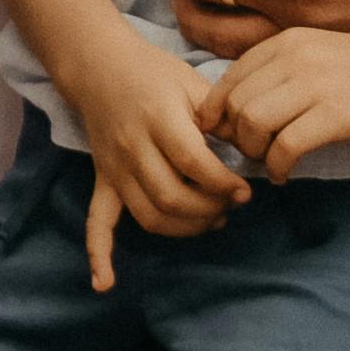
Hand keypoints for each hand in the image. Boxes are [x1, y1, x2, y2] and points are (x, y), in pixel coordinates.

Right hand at [63, 27, 247, 291]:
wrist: (100, 66)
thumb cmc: (154, 73)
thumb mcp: (193, 82)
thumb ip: (222, 116)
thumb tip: (253, 150)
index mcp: (159, 119)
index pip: (193, 163)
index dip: (223, 184)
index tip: (245, 191)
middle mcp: (133, 147)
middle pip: (172, 197)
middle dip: (209, 210)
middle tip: (232, 205)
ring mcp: (115, 168)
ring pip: (148, 215)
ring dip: (184, 228)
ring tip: (211, 221)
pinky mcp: (103, 180)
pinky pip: (97, 222)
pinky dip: (98, 255)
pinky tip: (105, 284)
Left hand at [208, 22, 349, 183]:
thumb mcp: (318, 55)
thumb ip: (281, 73)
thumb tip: (240, 109)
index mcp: (286, 44)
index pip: (229, 79)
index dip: (218, 112)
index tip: (225, 134)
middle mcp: (295, 59)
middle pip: (236, 105)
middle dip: (235, 136)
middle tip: (252, 152)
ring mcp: (316, 85)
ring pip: (253, 123)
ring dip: (254, 152)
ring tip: (269, 161)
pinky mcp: (338, 114)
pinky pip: (286, 146)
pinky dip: (278, 167)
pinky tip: (285, 174)